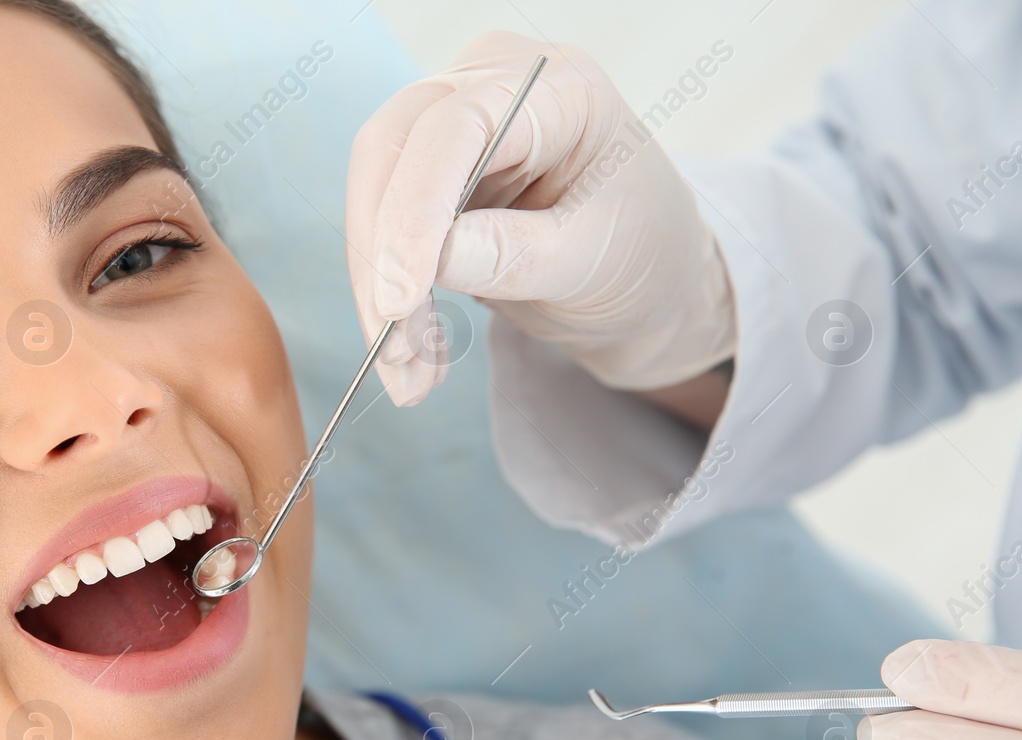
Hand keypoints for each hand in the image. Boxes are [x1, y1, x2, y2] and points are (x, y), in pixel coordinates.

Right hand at [345, 32, 737, 405]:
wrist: (647, 279)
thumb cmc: (641, 253)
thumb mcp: (592, 262)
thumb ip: (515, 255)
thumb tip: (432, 258)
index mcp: (554, 87)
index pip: (455, 128)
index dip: (415, 210)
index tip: (399, 297)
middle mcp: (490, 86)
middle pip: (393, 150)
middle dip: (382, 256)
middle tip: (390, 348)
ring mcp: (451, 126)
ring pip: (374, 193)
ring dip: (377, 288)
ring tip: (406, 372)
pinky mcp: (428, 176)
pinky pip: (382, 228)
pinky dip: (386, 294)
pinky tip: (410, 354)